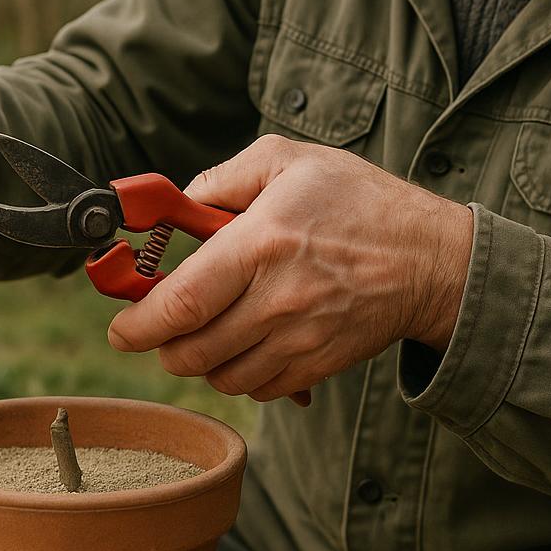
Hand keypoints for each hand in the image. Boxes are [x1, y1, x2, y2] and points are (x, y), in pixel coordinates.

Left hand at [106, 135, 473, 401]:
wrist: (431, 260)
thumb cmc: (360, 202)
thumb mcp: (290, 161)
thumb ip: (225, 176)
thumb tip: (181, 202)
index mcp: (263, 243)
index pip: (184, 301)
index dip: (139, 322)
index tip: (119, 327)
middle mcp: (278, 299)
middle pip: (192, 351)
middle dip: (162, 344)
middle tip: (159, 325)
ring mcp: (299, 339)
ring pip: (220, 376)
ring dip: (200, 359)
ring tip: (208, 327)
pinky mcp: (318, 365)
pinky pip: (258, 389)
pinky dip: (240, 375)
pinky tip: (247, 342)